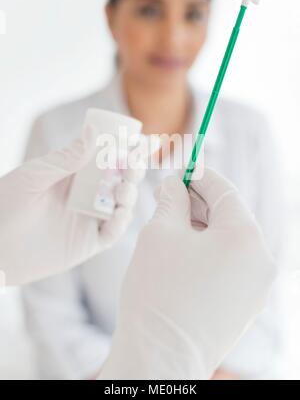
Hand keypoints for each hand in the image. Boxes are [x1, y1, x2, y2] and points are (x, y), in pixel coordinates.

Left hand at [0, 127, 144, 285]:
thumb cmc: (5, 205)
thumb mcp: (35, 176)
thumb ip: (66, 159)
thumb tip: (93, 132)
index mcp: (74, 174)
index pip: (105, 158)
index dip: (125, 150)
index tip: (141, 141)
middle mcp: (85, 194)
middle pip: (120, 179)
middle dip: (133, 171)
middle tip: (135, 164)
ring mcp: (88, 218)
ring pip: (122, 205)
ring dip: (129, 195)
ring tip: (122, 190)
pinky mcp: (87, 242)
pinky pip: (112, 233)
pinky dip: (119, 224)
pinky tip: (117, 215)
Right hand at [99, 169, 275, 379]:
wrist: (159, 360)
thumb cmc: (156, 292)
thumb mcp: (159, 233)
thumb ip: (171, 200)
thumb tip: (174, 185)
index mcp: (246, 238)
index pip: (224, 191)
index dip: (199, 176)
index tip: (180, 170)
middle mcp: (262, 261)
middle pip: (230, 216)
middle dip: (199, 203)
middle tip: (169, 196)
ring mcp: (257, 287)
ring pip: (230, 241)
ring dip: (202, 228)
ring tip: (171, 226)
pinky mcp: (246, 305)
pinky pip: (231, 265)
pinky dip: (209, 252)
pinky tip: (182, 253)